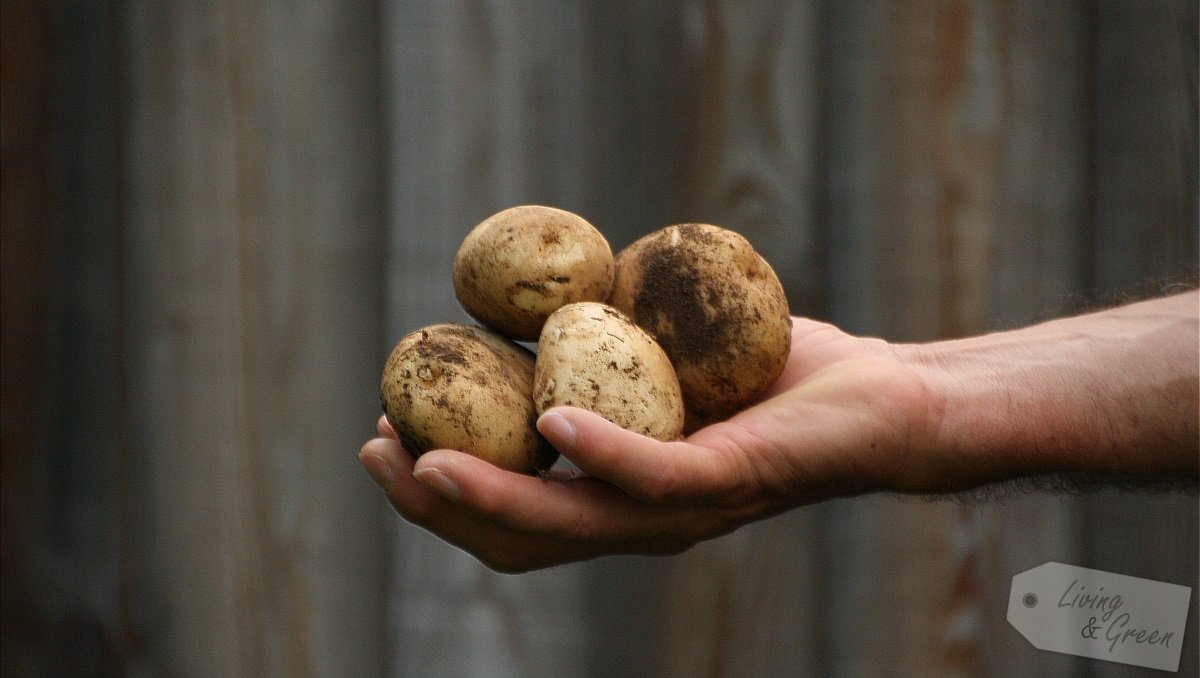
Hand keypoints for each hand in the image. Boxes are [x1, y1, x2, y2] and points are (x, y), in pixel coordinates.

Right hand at [358, 317, 942, 572]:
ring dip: (487, 496)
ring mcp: (681, 509)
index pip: (513, 513)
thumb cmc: (779, 379)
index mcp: (618, 496)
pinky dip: (593, 454)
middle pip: (518, 536)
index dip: (440, 489)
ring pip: (564, 522)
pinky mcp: (724, 482)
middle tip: (378, 453)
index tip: (384, 437)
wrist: (885, 404)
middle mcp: (640, 518)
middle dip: (435, 503)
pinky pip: (646, 478)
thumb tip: (545, 304)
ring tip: (423, 463)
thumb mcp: (672, 361)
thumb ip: (610, 349)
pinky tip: (548, 422)